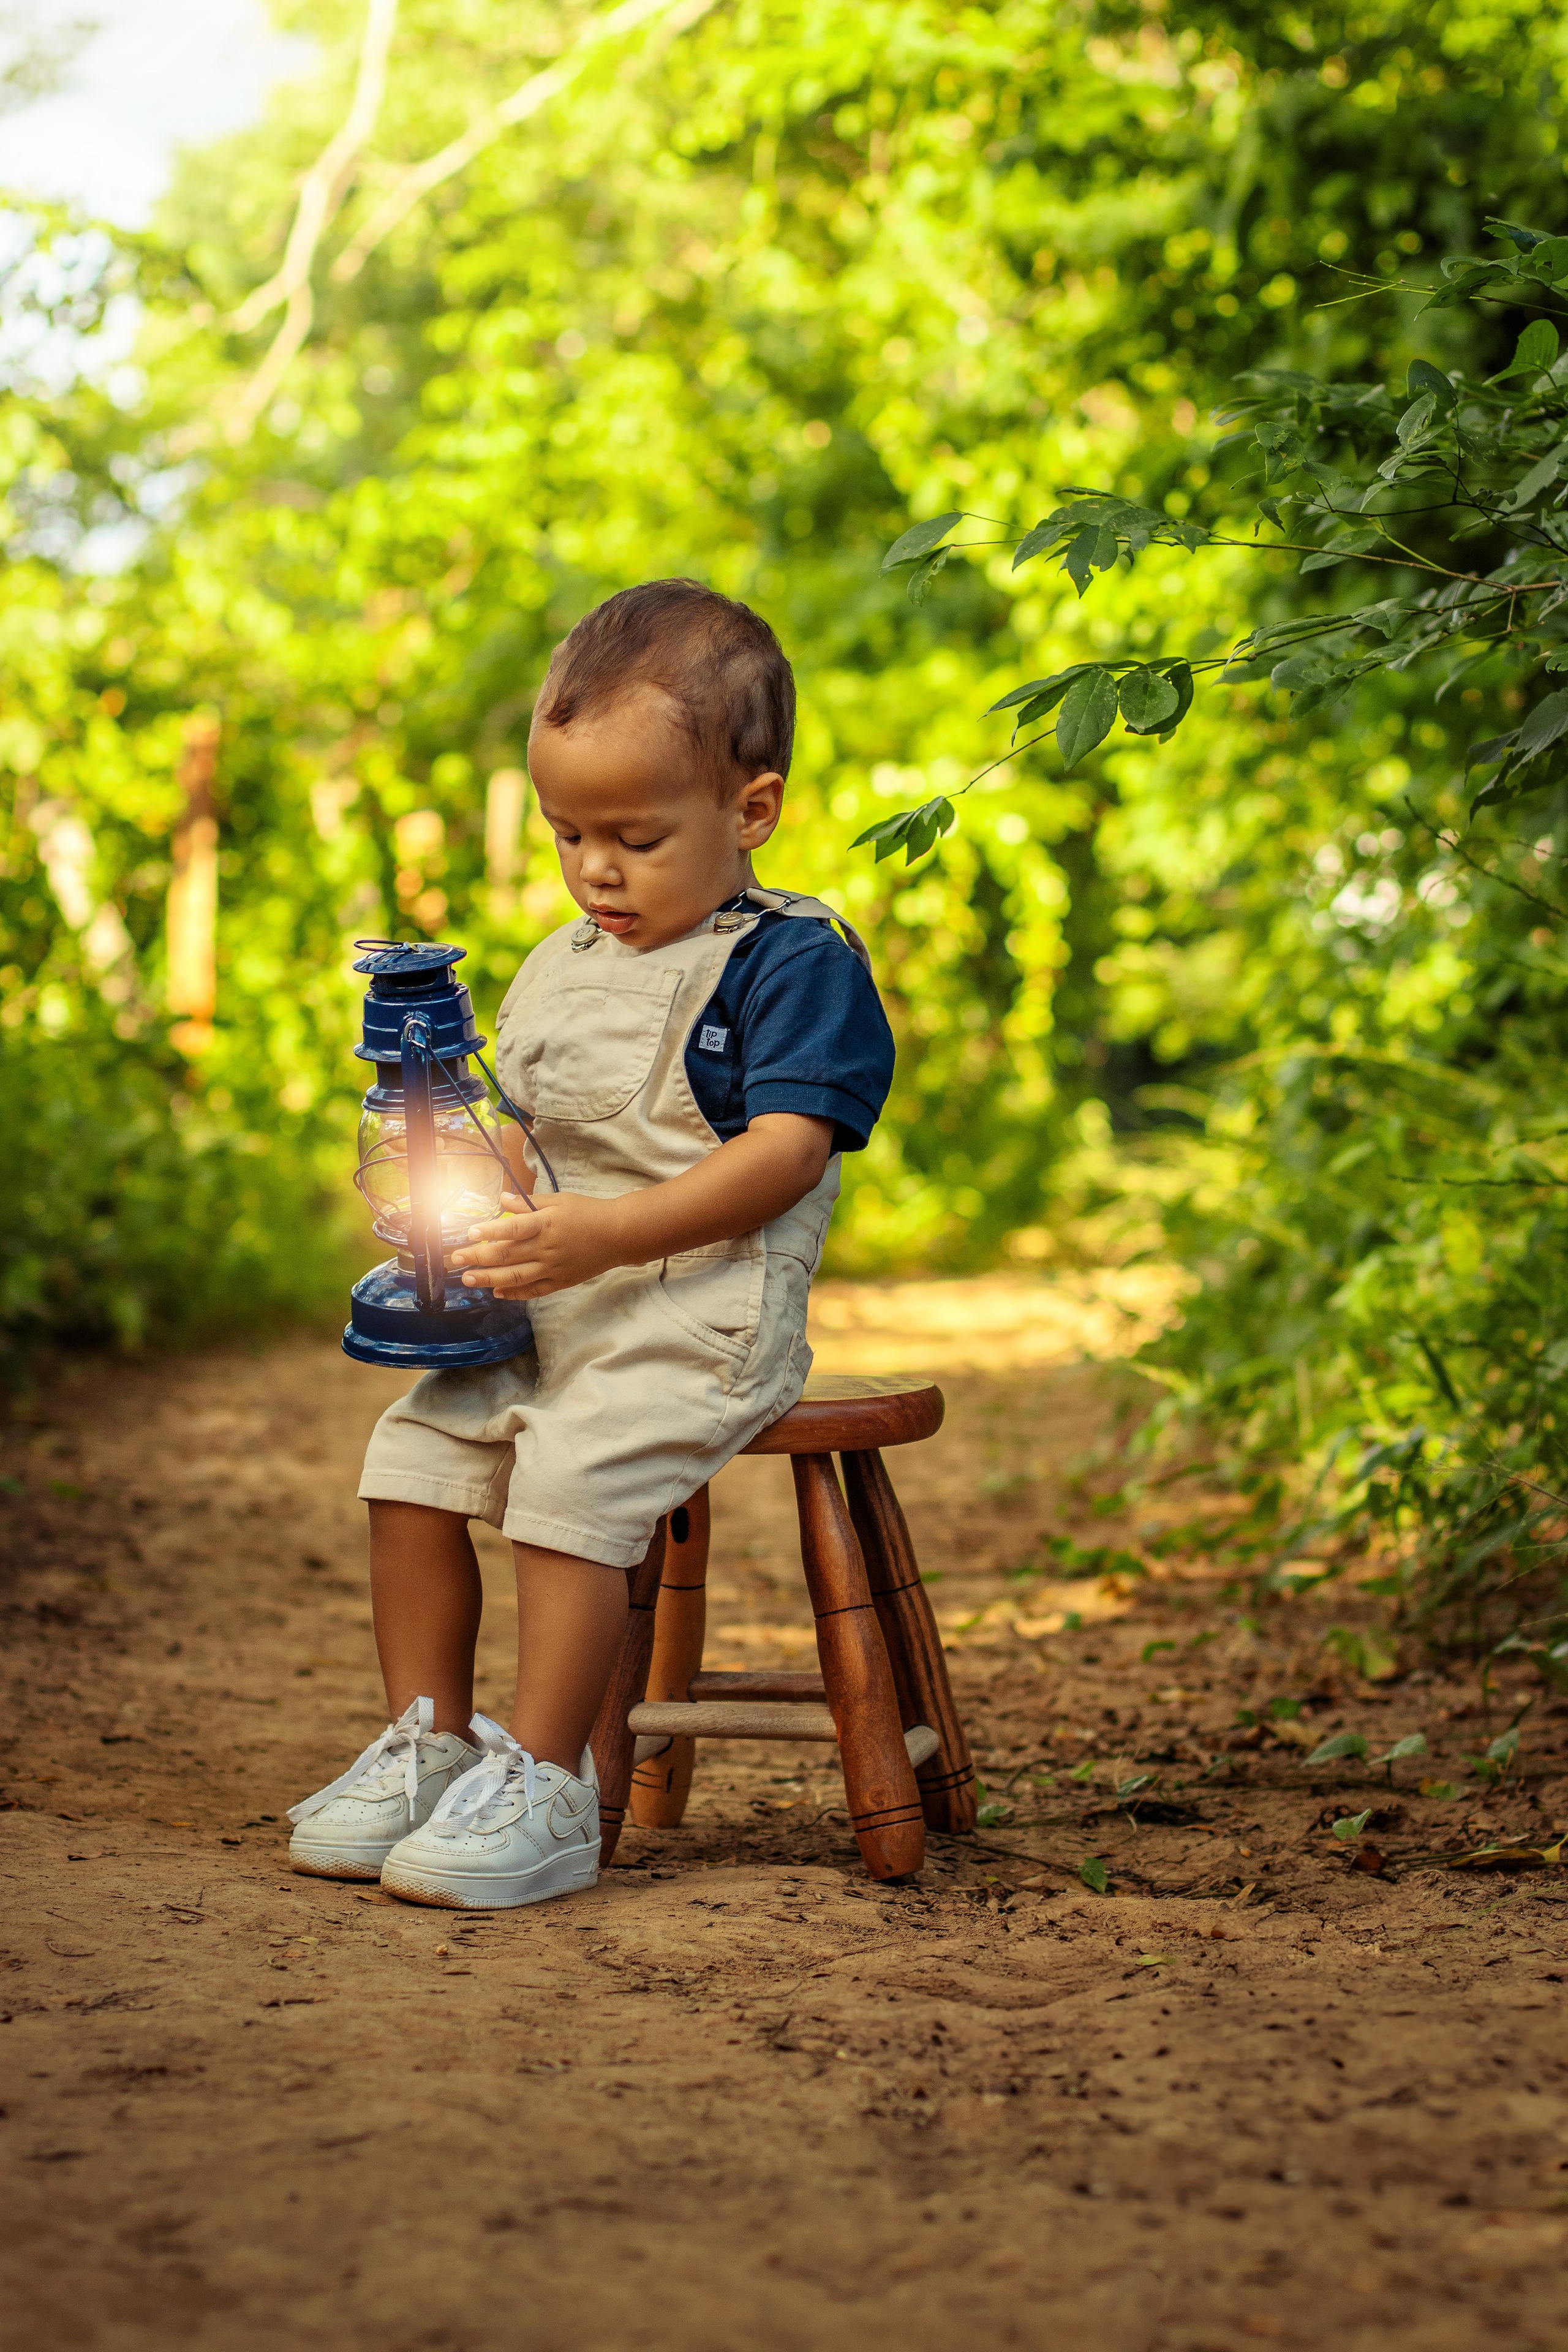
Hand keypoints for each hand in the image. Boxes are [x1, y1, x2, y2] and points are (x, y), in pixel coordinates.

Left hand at [450, 1191, 628, 1298]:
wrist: (618, 1235)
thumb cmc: (587, 1212)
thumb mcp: (559, 1200)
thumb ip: (529, 1203)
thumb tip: (502, 1200)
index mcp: (546, 1224)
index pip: (513, 1228)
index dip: (490, 1231)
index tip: (469, 1233)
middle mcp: (547, 1248)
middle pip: (507, 1255)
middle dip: (478, 1257)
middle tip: (455, 1259)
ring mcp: (553, 1268)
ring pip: (515, 1277)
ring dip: (488, 1278)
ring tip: (467, 1279)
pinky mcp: (559, 1282)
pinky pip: (532, 1291)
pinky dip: (513, 1293)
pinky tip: (496, 1292)